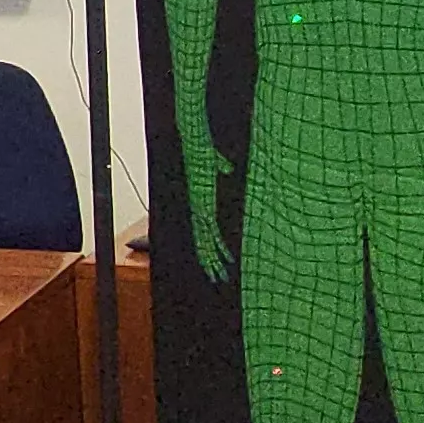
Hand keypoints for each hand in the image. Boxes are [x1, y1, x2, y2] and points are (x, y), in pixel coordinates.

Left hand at [180, 138, 236, 281]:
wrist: (195, 145)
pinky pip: (210, 234)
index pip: (204, 231)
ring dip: (213, 262)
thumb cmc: (204, 152)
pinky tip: (224, 261)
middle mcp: (198, 212)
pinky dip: (217, 249)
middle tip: (216, 277)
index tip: (213, 259)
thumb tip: (228, 169)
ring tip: (219, 276)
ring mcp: (200, 211)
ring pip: (206, 244)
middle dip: (209, 262)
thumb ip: (221, 169)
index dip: (207, 246)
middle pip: (203, 244)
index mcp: (200, 204)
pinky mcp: (204, 208)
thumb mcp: (215, 165)